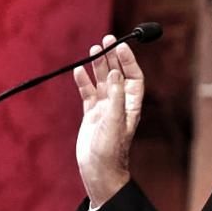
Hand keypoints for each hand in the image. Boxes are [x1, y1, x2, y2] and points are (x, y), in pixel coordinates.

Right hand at [73, 35, 144, 205]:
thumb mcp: (114, 121)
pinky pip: (87, 93)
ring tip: (93, 48)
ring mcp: (104, 108)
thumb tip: (116, 73)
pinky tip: (78, 70)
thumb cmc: (111, 150)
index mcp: (130, 104)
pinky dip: (83, 81)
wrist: (98, 170)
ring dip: (98, 65)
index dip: (128, 60)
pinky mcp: (91, 114)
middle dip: (113, 57)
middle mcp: (119, 103)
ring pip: (102, 81)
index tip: (121, 45)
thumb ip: (114, 96)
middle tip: (106, 39)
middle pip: (117, 74)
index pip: (133, 76)